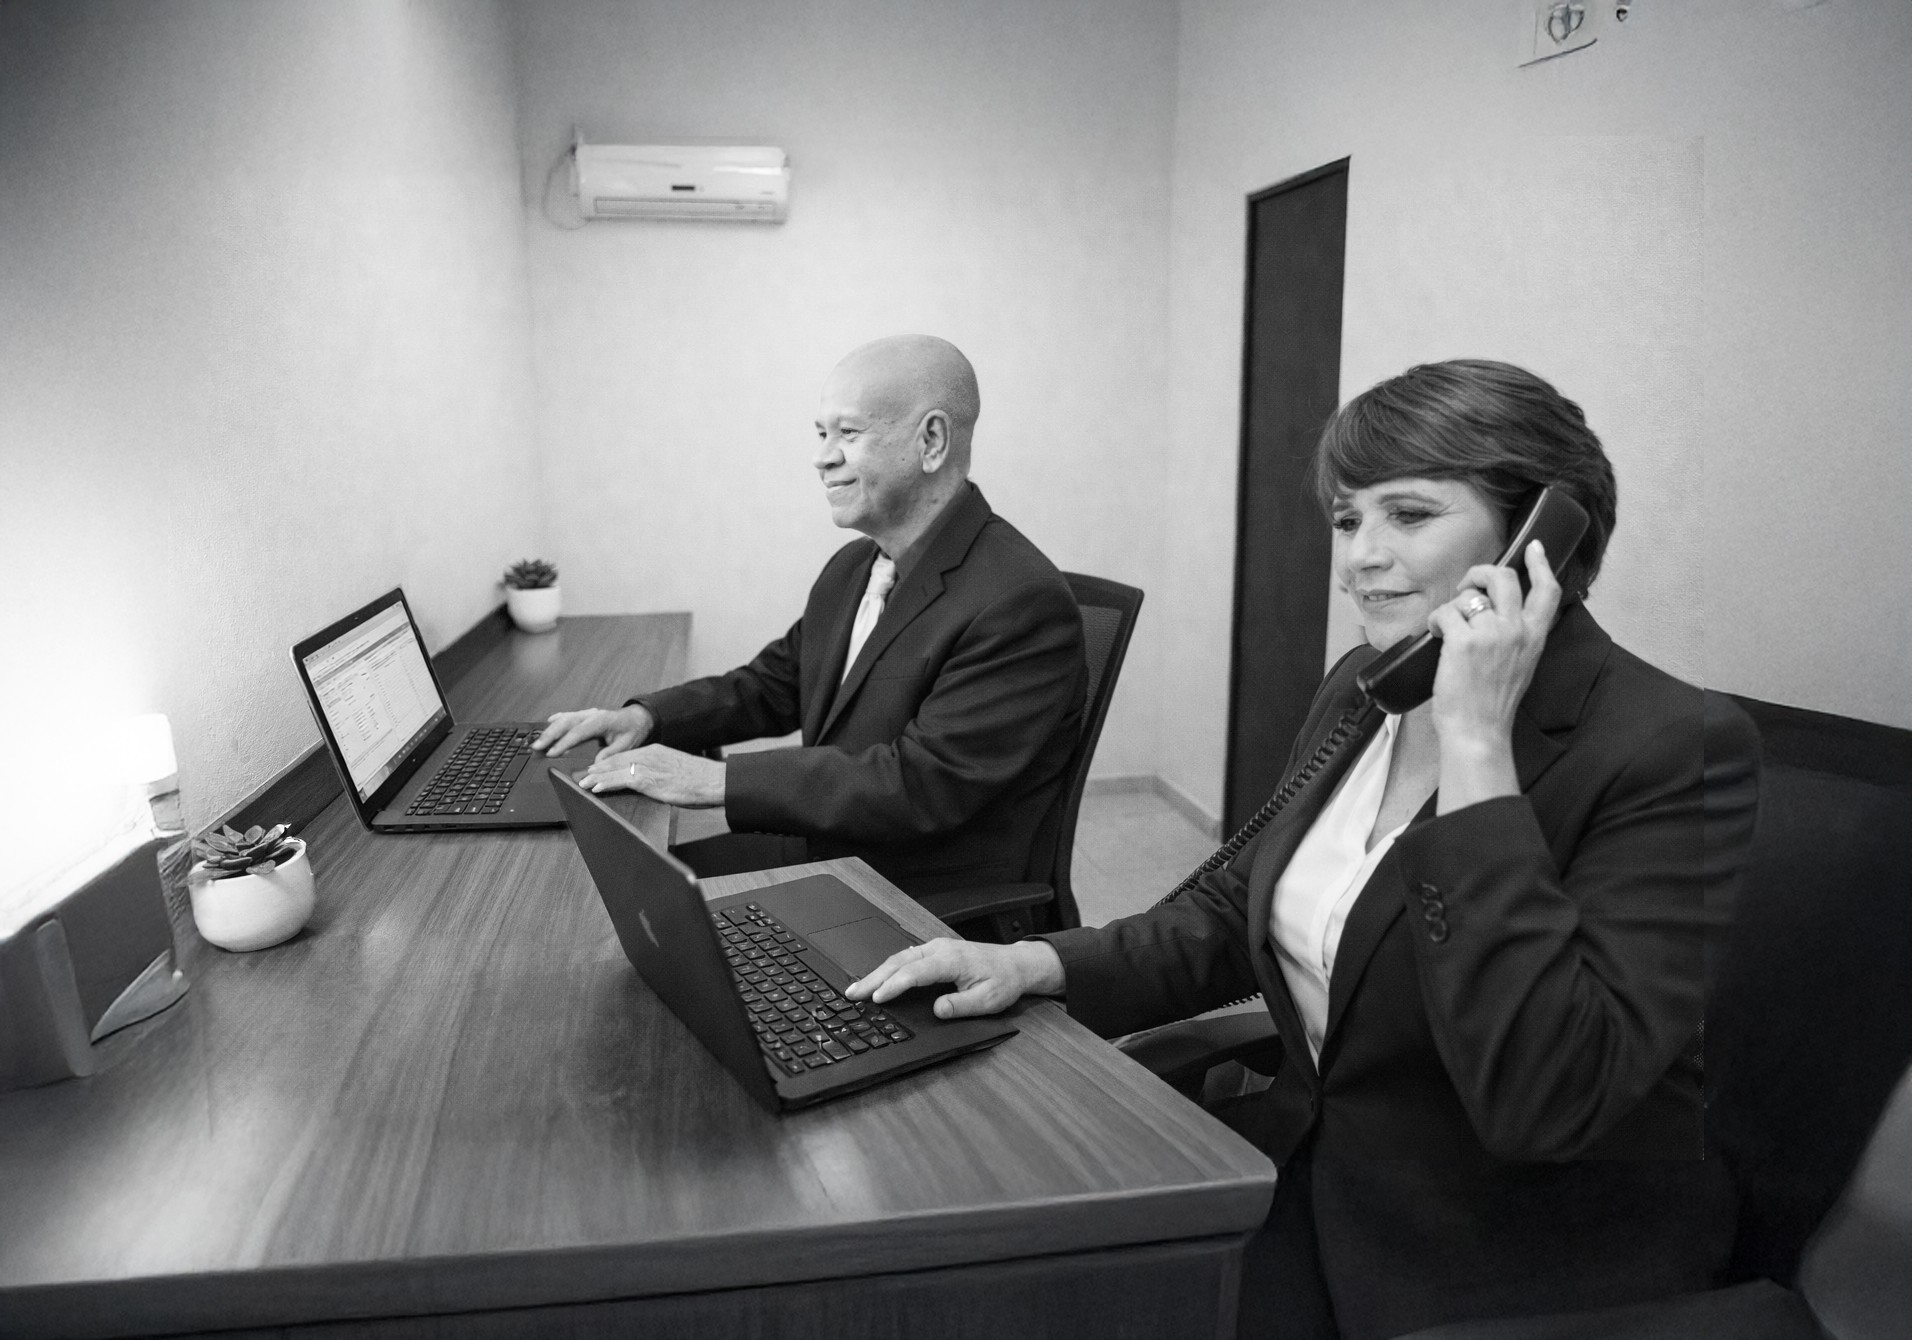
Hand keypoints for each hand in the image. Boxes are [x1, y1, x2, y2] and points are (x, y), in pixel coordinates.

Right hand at [534, 704, 653, 758]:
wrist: (638, 718)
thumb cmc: (632, 731)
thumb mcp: (626, 745)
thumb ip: (610, 754)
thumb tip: (595, 764)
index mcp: (601, 721)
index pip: (578, 732)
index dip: (563, 743)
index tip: (552, 753)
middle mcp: (591, 715)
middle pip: (566, 723)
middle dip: (550, 735)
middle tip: (537, 747)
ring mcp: (587, 713)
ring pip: (564, 718)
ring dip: (550, 729)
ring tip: (537, 741)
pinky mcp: (585, 714)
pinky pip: (568, 716)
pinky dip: (557, 720)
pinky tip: (548, 723)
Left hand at [580, 744, 724, 806]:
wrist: (713, 780)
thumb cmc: (700, 779)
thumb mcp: (676, 770)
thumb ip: (661, 772)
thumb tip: (652, 783)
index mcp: (655, 750)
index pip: (625, 755)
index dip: (608, 763)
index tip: (596, 768)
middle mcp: (648, 755)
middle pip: (615, 760)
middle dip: (597, 768)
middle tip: (581, 775)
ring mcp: (647, 766)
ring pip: (614, 769)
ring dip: (595, 777)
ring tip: (582, 783)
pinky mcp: (647, 779)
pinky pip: (620, 781)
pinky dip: (605, 784)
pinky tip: (595, 788)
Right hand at [844, 938, 1063, 1019]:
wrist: (1016, 964)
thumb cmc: (1004, 981)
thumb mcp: (988, 1000)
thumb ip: (962, 1006)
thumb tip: (937, 1009)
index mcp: (952, 960)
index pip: (915, 972)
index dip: (894, 985)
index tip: (876, 998)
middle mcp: (940, 949)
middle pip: (900, 962)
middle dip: (874, 978)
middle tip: (853, 994)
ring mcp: (936, 947)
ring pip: (900, 957)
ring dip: (877, 972)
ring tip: (857, 988)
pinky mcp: (935, 951)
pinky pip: (906, 957)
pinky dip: (888, 968)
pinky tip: (877, 977)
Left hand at [1426, 540, 1563, 810]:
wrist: (1479, 731)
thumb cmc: (1492, 703)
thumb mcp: (1520, 664)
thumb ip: (1516, 636)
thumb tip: (1494, 610)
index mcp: (1534, 636)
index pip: (1547, 590)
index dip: (1540, 564)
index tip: (1533, 547)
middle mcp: (1517, 630)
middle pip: (1504, 577)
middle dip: (1480, 572)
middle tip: (1467, 586)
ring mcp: (1491, 634)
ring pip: (1468, 595)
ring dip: (1452, 608)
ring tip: (1448, 630)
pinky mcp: (1463, 641)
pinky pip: (1445, 611)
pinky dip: (1435, 620)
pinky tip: (1437, 636)